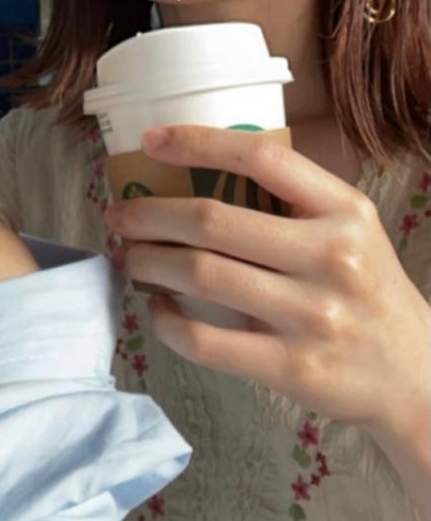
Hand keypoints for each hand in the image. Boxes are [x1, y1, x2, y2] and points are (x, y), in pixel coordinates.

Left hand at [104, 124, 430, 437]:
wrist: (417, 379)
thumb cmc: (368, 291)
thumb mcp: (351, 229)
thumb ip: (293, 199)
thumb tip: (198, 168)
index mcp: (344, 211)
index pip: (262, 157)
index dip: (197, 143)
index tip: (151, 141)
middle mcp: (332, 257)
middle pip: (212, 220)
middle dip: (148, 213)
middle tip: (120, 214)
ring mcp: (312, 316)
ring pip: (200, 274)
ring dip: (148, 261)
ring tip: (131, 256)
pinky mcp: (292, 368)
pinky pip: (206, 340)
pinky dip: (167, 323)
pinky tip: (158, 310)